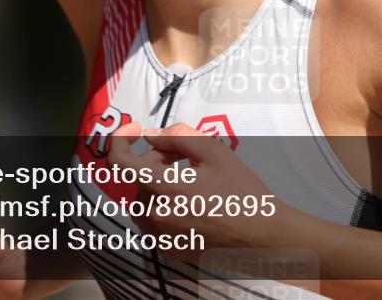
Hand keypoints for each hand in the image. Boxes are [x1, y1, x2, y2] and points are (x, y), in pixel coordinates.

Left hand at [108, 121, 292, 263]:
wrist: (262, 235)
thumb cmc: (241, 192)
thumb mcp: (214, 152)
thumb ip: (178, 136)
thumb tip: (152, 134)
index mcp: (165, 188)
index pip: (119, 163)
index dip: (121, 140)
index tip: (134, 131)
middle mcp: (156, 215)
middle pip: (140, 178)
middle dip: (157, 161)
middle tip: (185, 159)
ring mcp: (160, 236)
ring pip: (144, 199)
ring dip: (158, 184)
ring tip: (189, 182)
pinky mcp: (167, 249)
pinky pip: (153, 220)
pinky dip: (164, 206)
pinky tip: (190, 204)